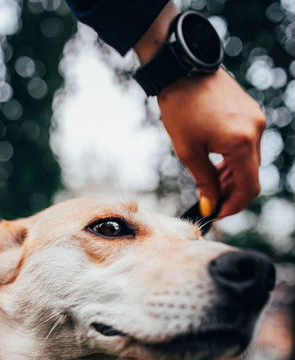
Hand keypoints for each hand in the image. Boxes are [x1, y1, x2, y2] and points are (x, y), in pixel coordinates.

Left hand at [135, 3, 265, 218]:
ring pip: (250, 160)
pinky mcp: (251, 112)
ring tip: (212, 187)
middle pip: (251, 175)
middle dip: (232, 193)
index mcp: (242, 143)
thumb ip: (204, 182)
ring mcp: (256, 119)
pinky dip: (235, 159)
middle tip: (212, 203)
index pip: (248, 187)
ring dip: (233, 177)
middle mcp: (256, 131)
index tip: (218, 214)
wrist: (182, 68)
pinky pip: (248, 144)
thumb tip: (211, 206)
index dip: (235, 205)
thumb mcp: (188, 152)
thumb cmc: (180, 108)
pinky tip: (219, 167)